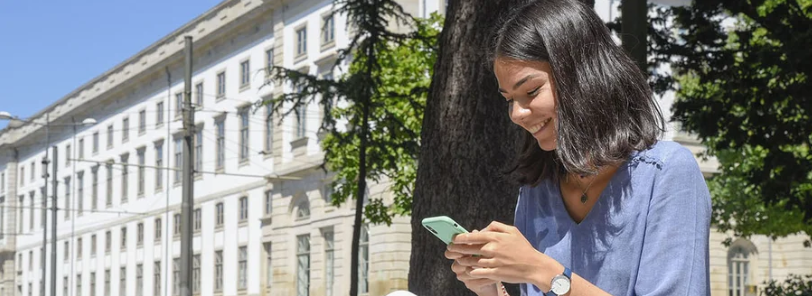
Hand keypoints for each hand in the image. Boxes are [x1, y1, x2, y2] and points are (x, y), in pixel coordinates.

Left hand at [448, 221, 562, 290]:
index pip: (472, 236)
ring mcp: (492, 262)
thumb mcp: (513, 231)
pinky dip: (470, 271)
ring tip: (458, 259)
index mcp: (495, 238)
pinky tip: (468, 270)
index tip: (454, 239)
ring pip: (470, 261)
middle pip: (468, 249)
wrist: (534, 266)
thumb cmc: (523, 248)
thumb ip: (496, 227)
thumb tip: (484, 229)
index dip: (460, 238)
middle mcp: (492, 249)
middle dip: (456, 249)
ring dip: (462, 260)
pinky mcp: (494, 273)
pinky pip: (477, 272)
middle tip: (449, 250)